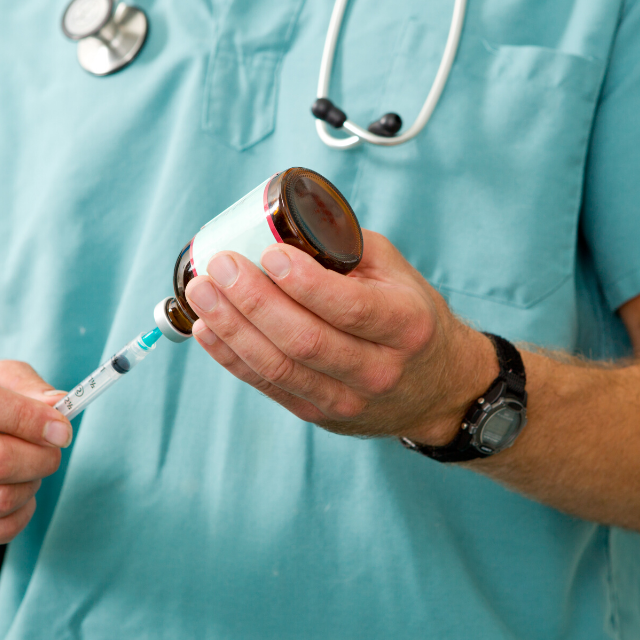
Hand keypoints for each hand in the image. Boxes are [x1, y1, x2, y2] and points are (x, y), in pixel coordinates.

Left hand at [182, 230, 496, 443]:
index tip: (268, 253)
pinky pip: (268, 385)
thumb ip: (346, 249)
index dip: (304, 282)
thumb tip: (281, 225)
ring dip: (232, 328)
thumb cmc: (411, 319)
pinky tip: (207, 329)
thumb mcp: (397, 274)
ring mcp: (347, 399)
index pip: (349, 307)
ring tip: (202, 293)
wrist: (437, 390)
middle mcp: (379, 369)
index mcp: (405, 326)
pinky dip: (232, 356)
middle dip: (254, 300)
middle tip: (220, 266)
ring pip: (280, 366)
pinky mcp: (319, 415)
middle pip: (305, 339)